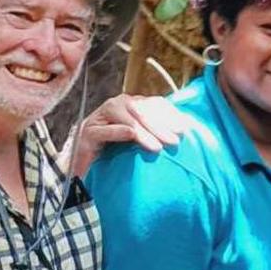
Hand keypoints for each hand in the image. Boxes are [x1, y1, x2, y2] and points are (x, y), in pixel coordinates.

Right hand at [69, 94, 188, 177]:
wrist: (85, 166)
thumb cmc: (118, 153)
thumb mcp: (142, 141)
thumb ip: (158, 132)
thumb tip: (185, 131)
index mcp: (132, 105)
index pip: (153, 104)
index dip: (169, 115)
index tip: (184, 130)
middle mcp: (116, 106)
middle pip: (140, 110)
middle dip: (159, 126)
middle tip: (174, 142)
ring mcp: (100, 118)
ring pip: (124, 117)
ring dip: (142, 131)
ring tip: (157, 147)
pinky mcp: (87, 133)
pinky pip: (103, 130)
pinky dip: (117, 131)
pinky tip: (130, 135)